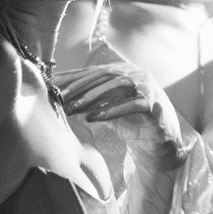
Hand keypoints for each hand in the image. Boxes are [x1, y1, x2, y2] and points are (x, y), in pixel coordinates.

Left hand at [56, 50, 186, 171]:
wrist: (160, 142)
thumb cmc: (131, 123)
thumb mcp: (108, 108)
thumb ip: (91, 100)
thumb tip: (60, 96)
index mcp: (123, 71)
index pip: (94, 72)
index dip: (73, 77)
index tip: (52, 84)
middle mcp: (136, 74)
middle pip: (104, 76)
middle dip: (80, 86)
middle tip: (60, 97)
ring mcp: (147, 87)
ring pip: (116, 86)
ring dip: (93, 97)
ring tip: (74, 108)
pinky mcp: (153, 104)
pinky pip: (130, 105)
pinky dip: (110, 111)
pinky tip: (93, 119)